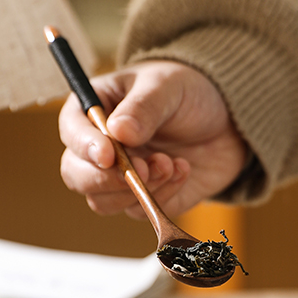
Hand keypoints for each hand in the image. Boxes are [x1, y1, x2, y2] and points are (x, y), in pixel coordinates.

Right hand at [58, 60, 248, 219]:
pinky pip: (139, 211)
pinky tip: (182, 169)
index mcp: (93, 111)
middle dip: (107, 179)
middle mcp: (99, 149)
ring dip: (138, 189)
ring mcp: (117, 179)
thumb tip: (118, 133)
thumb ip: (144, 108)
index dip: (85, 147)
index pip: (71, 132)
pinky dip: (163, 195)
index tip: (109, 155)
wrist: (225, 122)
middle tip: (143, 169)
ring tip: (170, 163)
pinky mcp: (141, 200)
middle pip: (77, 176)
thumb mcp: (168, 87)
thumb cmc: (188, 93)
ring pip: (104, 202)